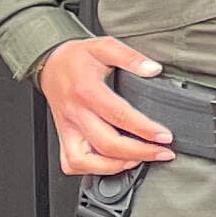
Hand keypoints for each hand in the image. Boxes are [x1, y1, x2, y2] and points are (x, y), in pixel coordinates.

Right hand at [40, 35, 172, 176]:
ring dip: (114, 166)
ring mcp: (67, 128)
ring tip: (139, 160)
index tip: (165, 136)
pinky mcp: (63, 136)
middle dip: (139, 153)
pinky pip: (71, 163)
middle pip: (106, 144)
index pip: (119, 115)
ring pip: (84, 161)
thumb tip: (153, 69)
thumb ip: (130, 57)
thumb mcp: (104, 46)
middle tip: (163, 153)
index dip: (145, 129)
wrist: (49, 63)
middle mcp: (75, 113)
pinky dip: (92, 170)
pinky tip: (113, 164)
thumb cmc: (77, 57)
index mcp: (87, 91)